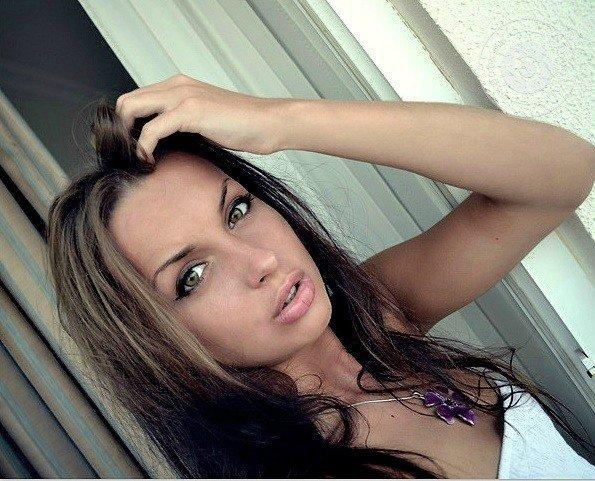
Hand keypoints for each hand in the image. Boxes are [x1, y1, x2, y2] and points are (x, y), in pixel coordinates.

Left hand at [115, 74, 284, 160]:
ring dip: (127, 138)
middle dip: (120, 130)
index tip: (130, 147)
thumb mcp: (205, 121)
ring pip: (130, 110)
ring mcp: (182, 96)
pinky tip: (150, 161)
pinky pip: (151, 129)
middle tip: (127, 154)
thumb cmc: (243, 126)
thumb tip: (161, 145)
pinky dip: (144, 148)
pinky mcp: (189, 111)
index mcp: (179, 86)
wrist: (268, 123)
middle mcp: (176, 85)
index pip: (136, 99)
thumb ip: (182, 124)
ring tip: (136, 159)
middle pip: (126, 101)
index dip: (127, 124)